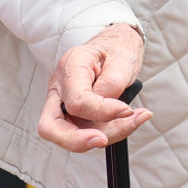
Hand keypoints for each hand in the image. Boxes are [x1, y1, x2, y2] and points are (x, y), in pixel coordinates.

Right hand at [38, 23, 150, 151]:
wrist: (116, 46)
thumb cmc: (117, 49)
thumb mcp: (121, 60)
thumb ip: (112, 86)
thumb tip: (108, 112)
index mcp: (70, 66)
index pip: (76, 101)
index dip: (101, 112)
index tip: (127, 110)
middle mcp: (59, 87)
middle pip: (51, 127)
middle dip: (78, 141)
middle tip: (104, 140)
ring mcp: (63, 103)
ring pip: (70, 135)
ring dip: (105, 135)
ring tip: (136, 120)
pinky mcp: (73, 115)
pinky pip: (86, 132)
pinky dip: (109, 131)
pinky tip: (130, 121)